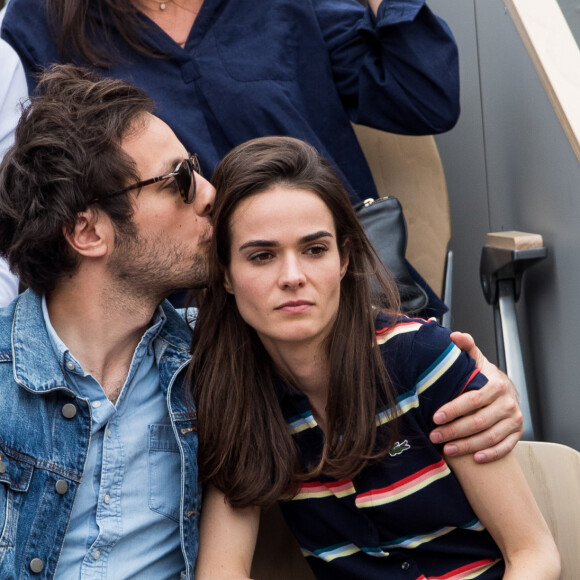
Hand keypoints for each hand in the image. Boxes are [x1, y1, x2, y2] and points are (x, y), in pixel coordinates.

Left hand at [429, 331, 522, 462]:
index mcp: (496, 385)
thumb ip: (464, 347)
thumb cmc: (482, 377)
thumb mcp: (474, 360)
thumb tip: (453, 337)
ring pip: (490, 437)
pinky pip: (505, 448)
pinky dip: (490, 454)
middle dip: (455, 430)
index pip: (473, 399)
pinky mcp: (517, 433)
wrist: (504, 390)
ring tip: (447, 449)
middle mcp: (508, 403)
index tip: (436, 417)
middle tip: (435, 435)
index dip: (454, 409)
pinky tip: (473, 459)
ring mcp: (514, 420)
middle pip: (479, 421)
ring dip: (467, 445)